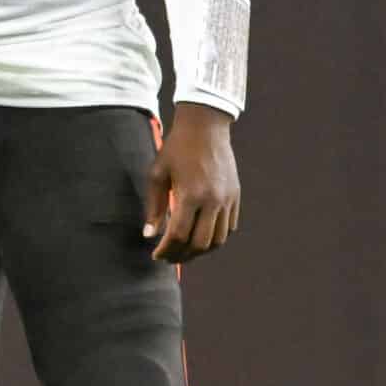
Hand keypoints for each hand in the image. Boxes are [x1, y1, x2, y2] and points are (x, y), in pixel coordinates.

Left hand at [143, 103, 239, 262]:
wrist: (205, 127)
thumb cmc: (176, 149)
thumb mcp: (158, 174)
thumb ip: (155, 207)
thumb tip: (149, 235)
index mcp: (190, 195)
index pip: (179, 235)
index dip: (166, 250)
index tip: (156, 255)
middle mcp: (213, 200)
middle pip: (200, 244)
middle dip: (182, 256)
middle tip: (169, 257)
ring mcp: (227, 199)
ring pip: (218, 240)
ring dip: (200, 251)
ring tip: (184, 251)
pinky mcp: (235, 196)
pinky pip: (229, 227)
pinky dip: (215, 238)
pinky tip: (200, 236)